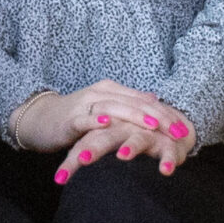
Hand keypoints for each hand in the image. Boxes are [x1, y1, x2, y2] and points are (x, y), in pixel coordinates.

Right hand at [14, 83, 195, 183]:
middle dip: (157, 117)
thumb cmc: (76, 118)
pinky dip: (96, 120)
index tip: (183, 129)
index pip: (144, 100)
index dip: (165, 113)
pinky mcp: (69, 119)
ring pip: (113, 107)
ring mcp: (84, 105)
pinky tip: (108, 124)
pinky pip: (84, 118)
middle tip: (176, 132)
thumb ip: (129, 103)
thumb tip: (154, 99)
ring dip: (134, 116)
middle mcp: (100, 94)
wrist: (40, 119)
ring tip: (152, 125)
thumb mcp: (106, 109)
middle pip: (133, 102)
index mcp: (111, 90)